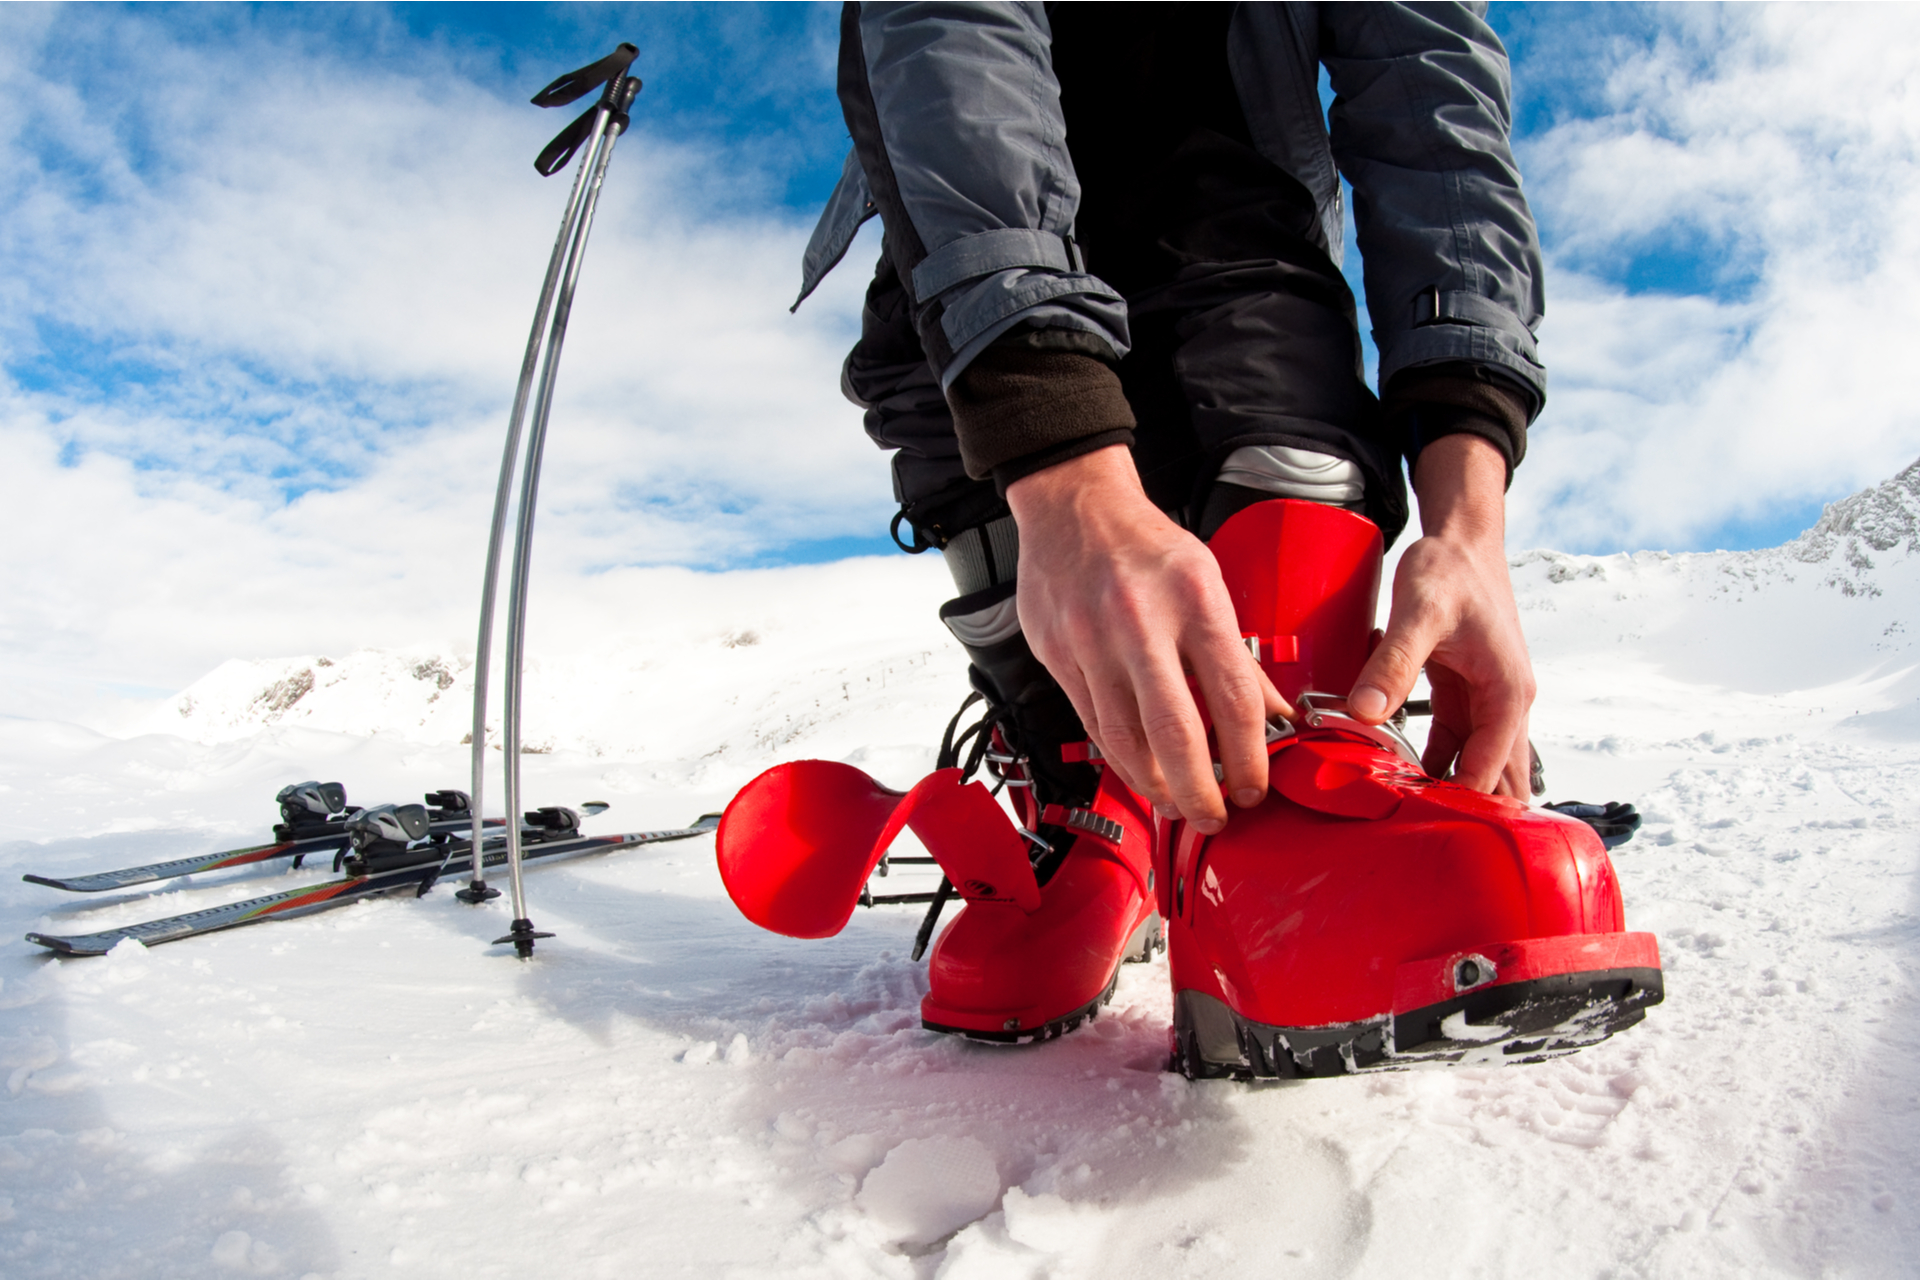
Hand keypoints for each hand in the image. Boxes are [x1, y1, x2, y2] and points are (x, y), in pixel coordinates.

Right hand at [1005, 445, 1288, 832]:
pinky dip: (1119, 761)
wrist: (1072, 508)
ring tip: (1178, 806)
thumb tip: (1272, 718)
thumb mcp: (1207, 582)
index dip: (1249, 755)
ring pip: (1125, 738)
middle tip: (1215, 818)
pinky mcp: (1058, 656)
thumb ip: (1235, 654)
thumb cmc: (1146, 546)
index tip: (1255, 787)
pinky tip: (1141, 777)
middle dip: (1200, 789)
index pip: (1232, 696)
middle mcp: (1140, 621)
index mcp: (1192, 598)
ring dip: (1155, 785)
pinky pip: (1093, 725)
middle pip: (1175, 730)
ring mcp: (1092, 641)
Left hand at [1348, 433, 1535, 795]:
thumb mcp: (1418, 615)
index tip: (1419, 829)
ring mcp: (1488, 703)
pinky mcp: (1465, 697)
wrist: (1462, 540)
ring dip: (1448, 792)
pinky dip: (1433, 766)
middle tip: (1416, 841)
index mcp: (1508, 694)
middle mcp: (1507, 705)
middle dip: (1465, 813)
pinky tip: (1401, 785)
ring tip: (1404, 824)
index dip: (1457, 802)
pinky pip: (1454, 746)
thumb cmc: (1452, 571)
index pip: (1489, 770)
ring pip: (1477, 766)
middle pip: (1497, 780)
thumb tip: (1365, 712)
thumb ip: (1393, 664)